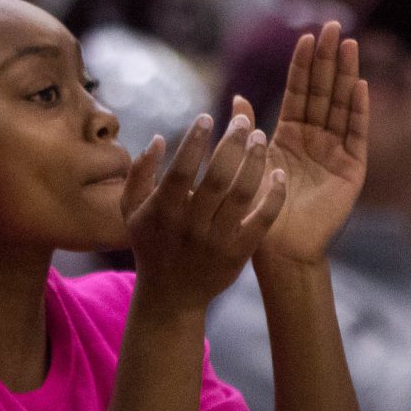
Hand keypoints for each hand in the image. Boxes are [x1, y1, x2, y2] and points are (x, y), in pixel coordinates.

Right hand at [123, 109, 287, 316]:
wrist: (171, 294)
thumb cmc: (150, 243)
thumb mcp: (130, 209)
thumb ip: (139, 172)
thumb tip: (160, 139)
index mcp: (163, 211)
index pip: (181, 171)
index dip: (194, 142)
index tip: (207, 116)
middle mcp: (191, 225)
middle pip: (217, 179)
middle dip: (232, 145)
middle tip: (244, 121)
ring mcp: (218, 240)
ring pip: (242, 195)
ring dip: (255, 163)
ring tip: (262, 137)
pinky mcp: (240, 253)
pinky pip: (262, 221)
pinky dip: (274, 197)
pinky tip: (280, 175)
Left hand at [248, 21, 367, 266]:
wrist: (276, 246)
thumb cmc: (256, 208)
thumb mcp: (248, 162)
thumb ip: (246, 130)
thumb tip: (235, 97)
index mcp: (289, 135)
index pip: (299, 92)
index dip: (303, 65)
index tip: (306, 35)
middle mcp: (315, 139)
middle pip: (323, 91)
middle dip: (327, 59)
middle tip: (333, 26)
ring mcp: (335, 151)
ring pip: (341, 105)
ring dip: (345, 75)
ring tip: (348, 44)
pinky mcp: (351, 169)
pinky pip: (356, 134)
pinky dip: (358, 110)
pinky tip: (359, 85)